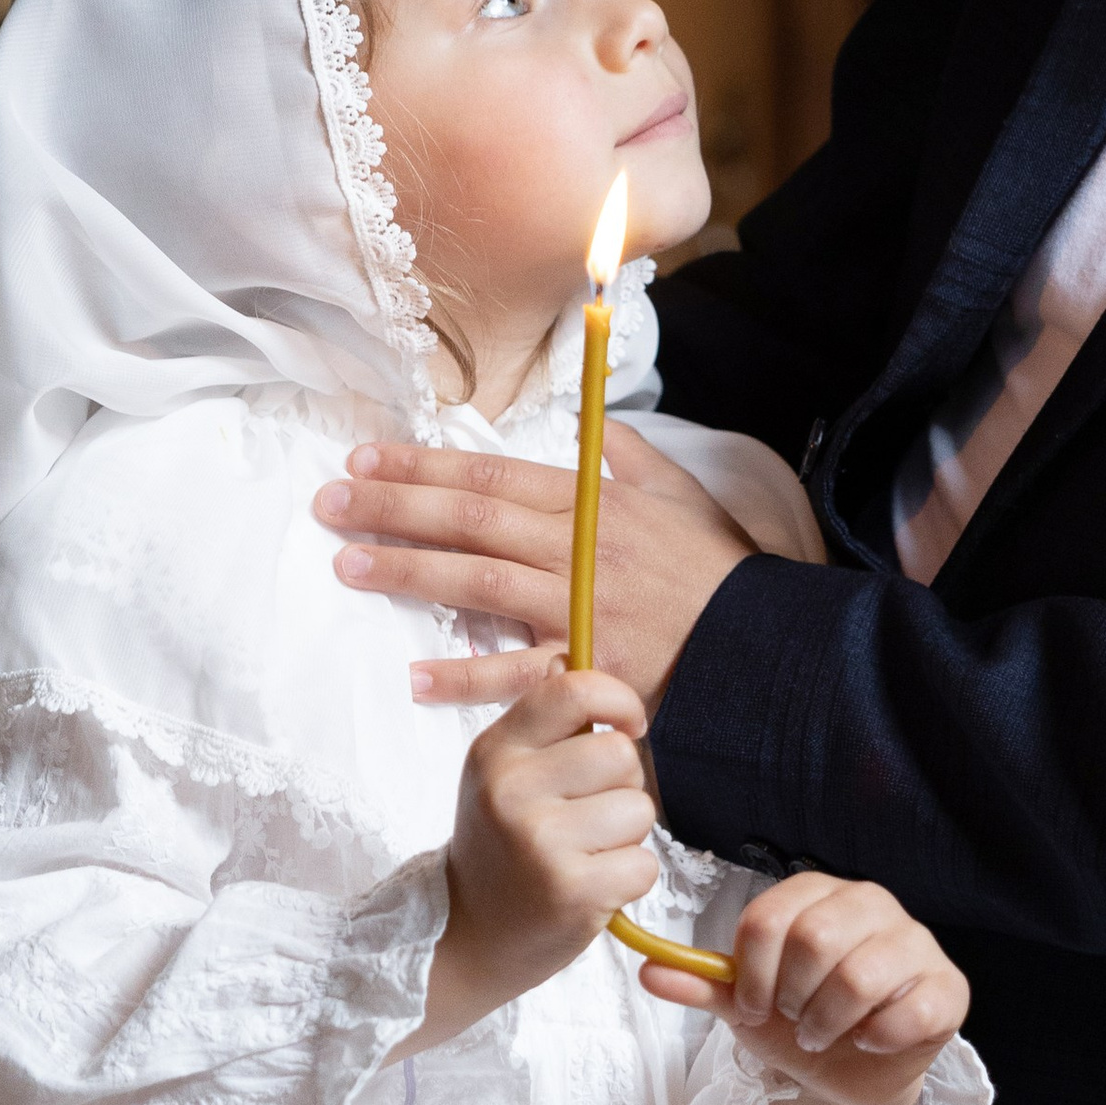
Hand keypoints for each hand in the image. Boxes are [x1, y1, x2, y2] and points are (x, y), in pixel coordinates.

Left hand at [316, 420, 753, 712]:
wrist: (773, 649)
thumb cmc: (727, 576)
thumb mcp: (687, 499)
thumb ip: (636, 459)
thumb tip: (599, 428)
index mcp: (597, 504)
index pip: (493, 476)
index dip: (425, 465)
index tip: (368, 459)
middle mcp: (582, 548)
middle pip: (472, 519)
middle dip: (396, 505)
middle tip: (332, 500)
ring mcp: (584, 611)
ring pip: (481, 581)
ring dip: (411, 571)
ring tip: (349, 562)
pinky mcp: (592, 671)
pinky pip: (520, 673)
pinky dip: (468, 676)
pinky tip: (416, 675)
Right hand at [410, 671, 656, 1051]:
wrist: (464, 936)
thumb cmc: (499, 849)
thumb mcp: (500, 776)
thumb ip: (549, 732)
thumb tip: (613, 694)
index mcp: (495, 751)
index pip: (573, 690)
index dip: (618, 701)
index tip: (628, 727)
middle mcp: (511, 790)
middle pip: (621, 754)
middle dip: (623, 785)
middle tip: (590, 815)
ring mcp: (540, 841)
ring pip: (640, 809)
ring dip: (627, 837)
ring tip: (586, 853)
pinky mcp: (572, 890)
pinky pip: (643, 864)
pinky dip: (628, 879)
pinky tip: (591, 887)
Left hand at [639, 872, 970, 1104]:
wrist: (850, 1072)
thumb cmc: (799, 1021)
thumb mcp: (747, 1004)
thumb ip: (703, 982)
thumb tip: (647, 968)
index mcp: (817, 893)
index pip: (769, 918)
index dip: (752, 974)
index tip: (755, 1006)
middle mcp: (871, 903)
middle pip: (814, 940)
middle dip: (793, 998)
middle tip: (795, 1020)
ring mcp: (916, 942)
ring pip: (861, 976)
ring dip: (829, 1022)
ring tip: (825, 1034)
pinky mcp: (949, 987)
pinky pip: (911, 1010)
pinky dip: (878, 1037)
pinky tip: (870, 1040)